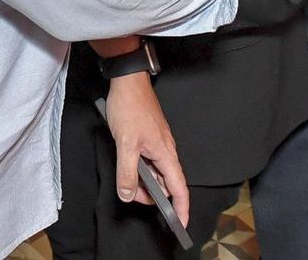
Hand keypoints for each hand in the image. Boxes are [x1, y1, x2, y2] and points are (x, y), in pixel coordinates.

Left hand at [103, 73, 188, 226]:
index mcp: (166, 154)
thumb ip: (127, 172)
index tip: (180, 225)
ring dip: (144, 182)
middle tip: (133, 197)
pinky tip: (128, 168)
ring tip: (127, 183)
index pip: (179, 188)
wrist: (128, 81)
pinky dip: (140, 169)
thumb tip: (128, 195)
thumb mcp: (125, 144)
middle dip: (154, 196)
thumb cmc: (130, 108)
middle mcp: (166, 151)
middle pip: (166, 183)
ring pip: (156, 172)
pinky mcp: (149, 138)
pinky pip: (149, 161)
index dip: (182, 208)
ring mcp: (158, 144)